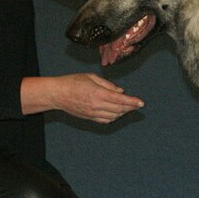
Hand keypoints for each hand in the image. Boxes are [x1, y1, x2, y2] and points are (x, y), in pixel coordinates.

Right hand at [21, 74, 144, 123]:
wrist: (57, 94)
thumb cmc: (72, 82)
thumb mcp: (91, 77)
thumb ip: (108, 84)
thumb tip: (120, 91)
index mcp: (98, 93)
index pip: (120, 99)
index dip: (132, 101)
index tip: (141, 103)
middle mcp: (96, 105)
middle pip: (119, 109)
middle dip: (130, 107)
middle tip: (137, 104)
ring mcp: (93, 113)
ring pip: (114, 116)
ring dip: (123, 112)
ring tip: (128, 107)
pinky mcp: (89, 117)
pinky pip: (106, 120)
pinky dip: (114, 117)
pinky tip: (117, 113)